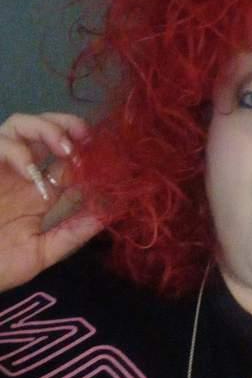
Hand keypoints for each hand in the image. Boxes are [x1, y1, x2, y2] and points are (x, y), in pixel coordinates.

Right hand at [0, 112, 103, 292]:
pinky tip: (29, 171)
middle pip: (45, 130)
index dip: (86, 155)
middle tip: (85, 139)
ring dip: (45, 129)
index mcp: (38, 193)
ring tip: (63, 149)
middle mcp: (20, 175)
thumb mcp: (41, 252)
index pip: (67, 161)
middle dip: (68, 126)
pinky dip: (17, 150)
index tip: (107, 160)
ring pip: (19, 125)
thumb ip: (72, 233)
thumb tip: (108, 215)